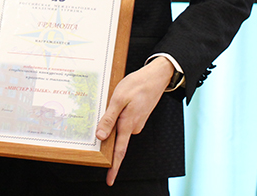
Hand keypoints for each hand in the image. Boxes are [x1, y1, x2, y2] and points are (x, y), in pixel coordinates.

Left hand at [94, 57, 173, 185]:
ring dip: (112, 123)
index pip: (120, 151)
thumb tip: (100, 136)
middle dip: (107, 137)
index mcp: (128, 124)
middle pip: (117, 139)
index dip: (114, 167)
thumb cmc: (137, 85)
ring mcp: (137, 122)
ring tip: (111, 104)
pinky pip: (124, 121)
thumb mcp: (118, 99)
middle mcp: (134, 127)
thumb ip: (109, 118)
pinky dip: (118, 117)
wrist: (156, 76)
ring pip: (120, 128)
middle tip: (99, 127)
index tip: (109, 180)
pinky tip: (116, 105)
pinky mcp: (137, 116)